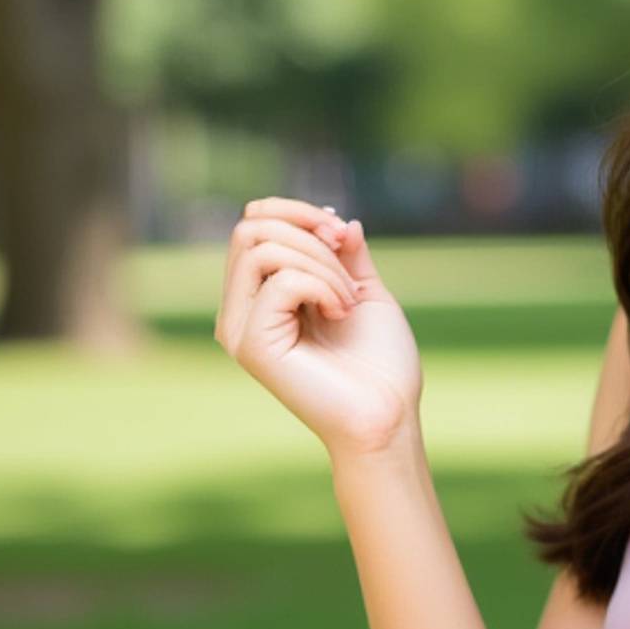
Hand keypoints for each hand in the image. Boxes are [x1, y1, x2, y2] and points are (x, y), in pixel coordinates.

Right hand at [215, 196, 423, 457]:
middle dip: (309, 233)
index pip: (253, 224)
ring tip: (347, 299)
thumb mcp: (364, 290)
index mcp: (262, 296)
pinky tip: (340, 313)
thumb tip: (340, 219)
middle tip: (349, 267)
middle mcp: (241, 310)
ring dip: (319, 261)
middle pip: (250, 229)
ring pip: (259, 247)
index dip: (297, 212)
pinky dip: (320, 284)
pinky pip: (278, 280)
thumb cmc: (381, 363)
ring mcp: (240, 328)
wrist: (390, 415)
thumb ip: (344, 253)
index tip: (343, 233)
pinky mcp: (250, 344)